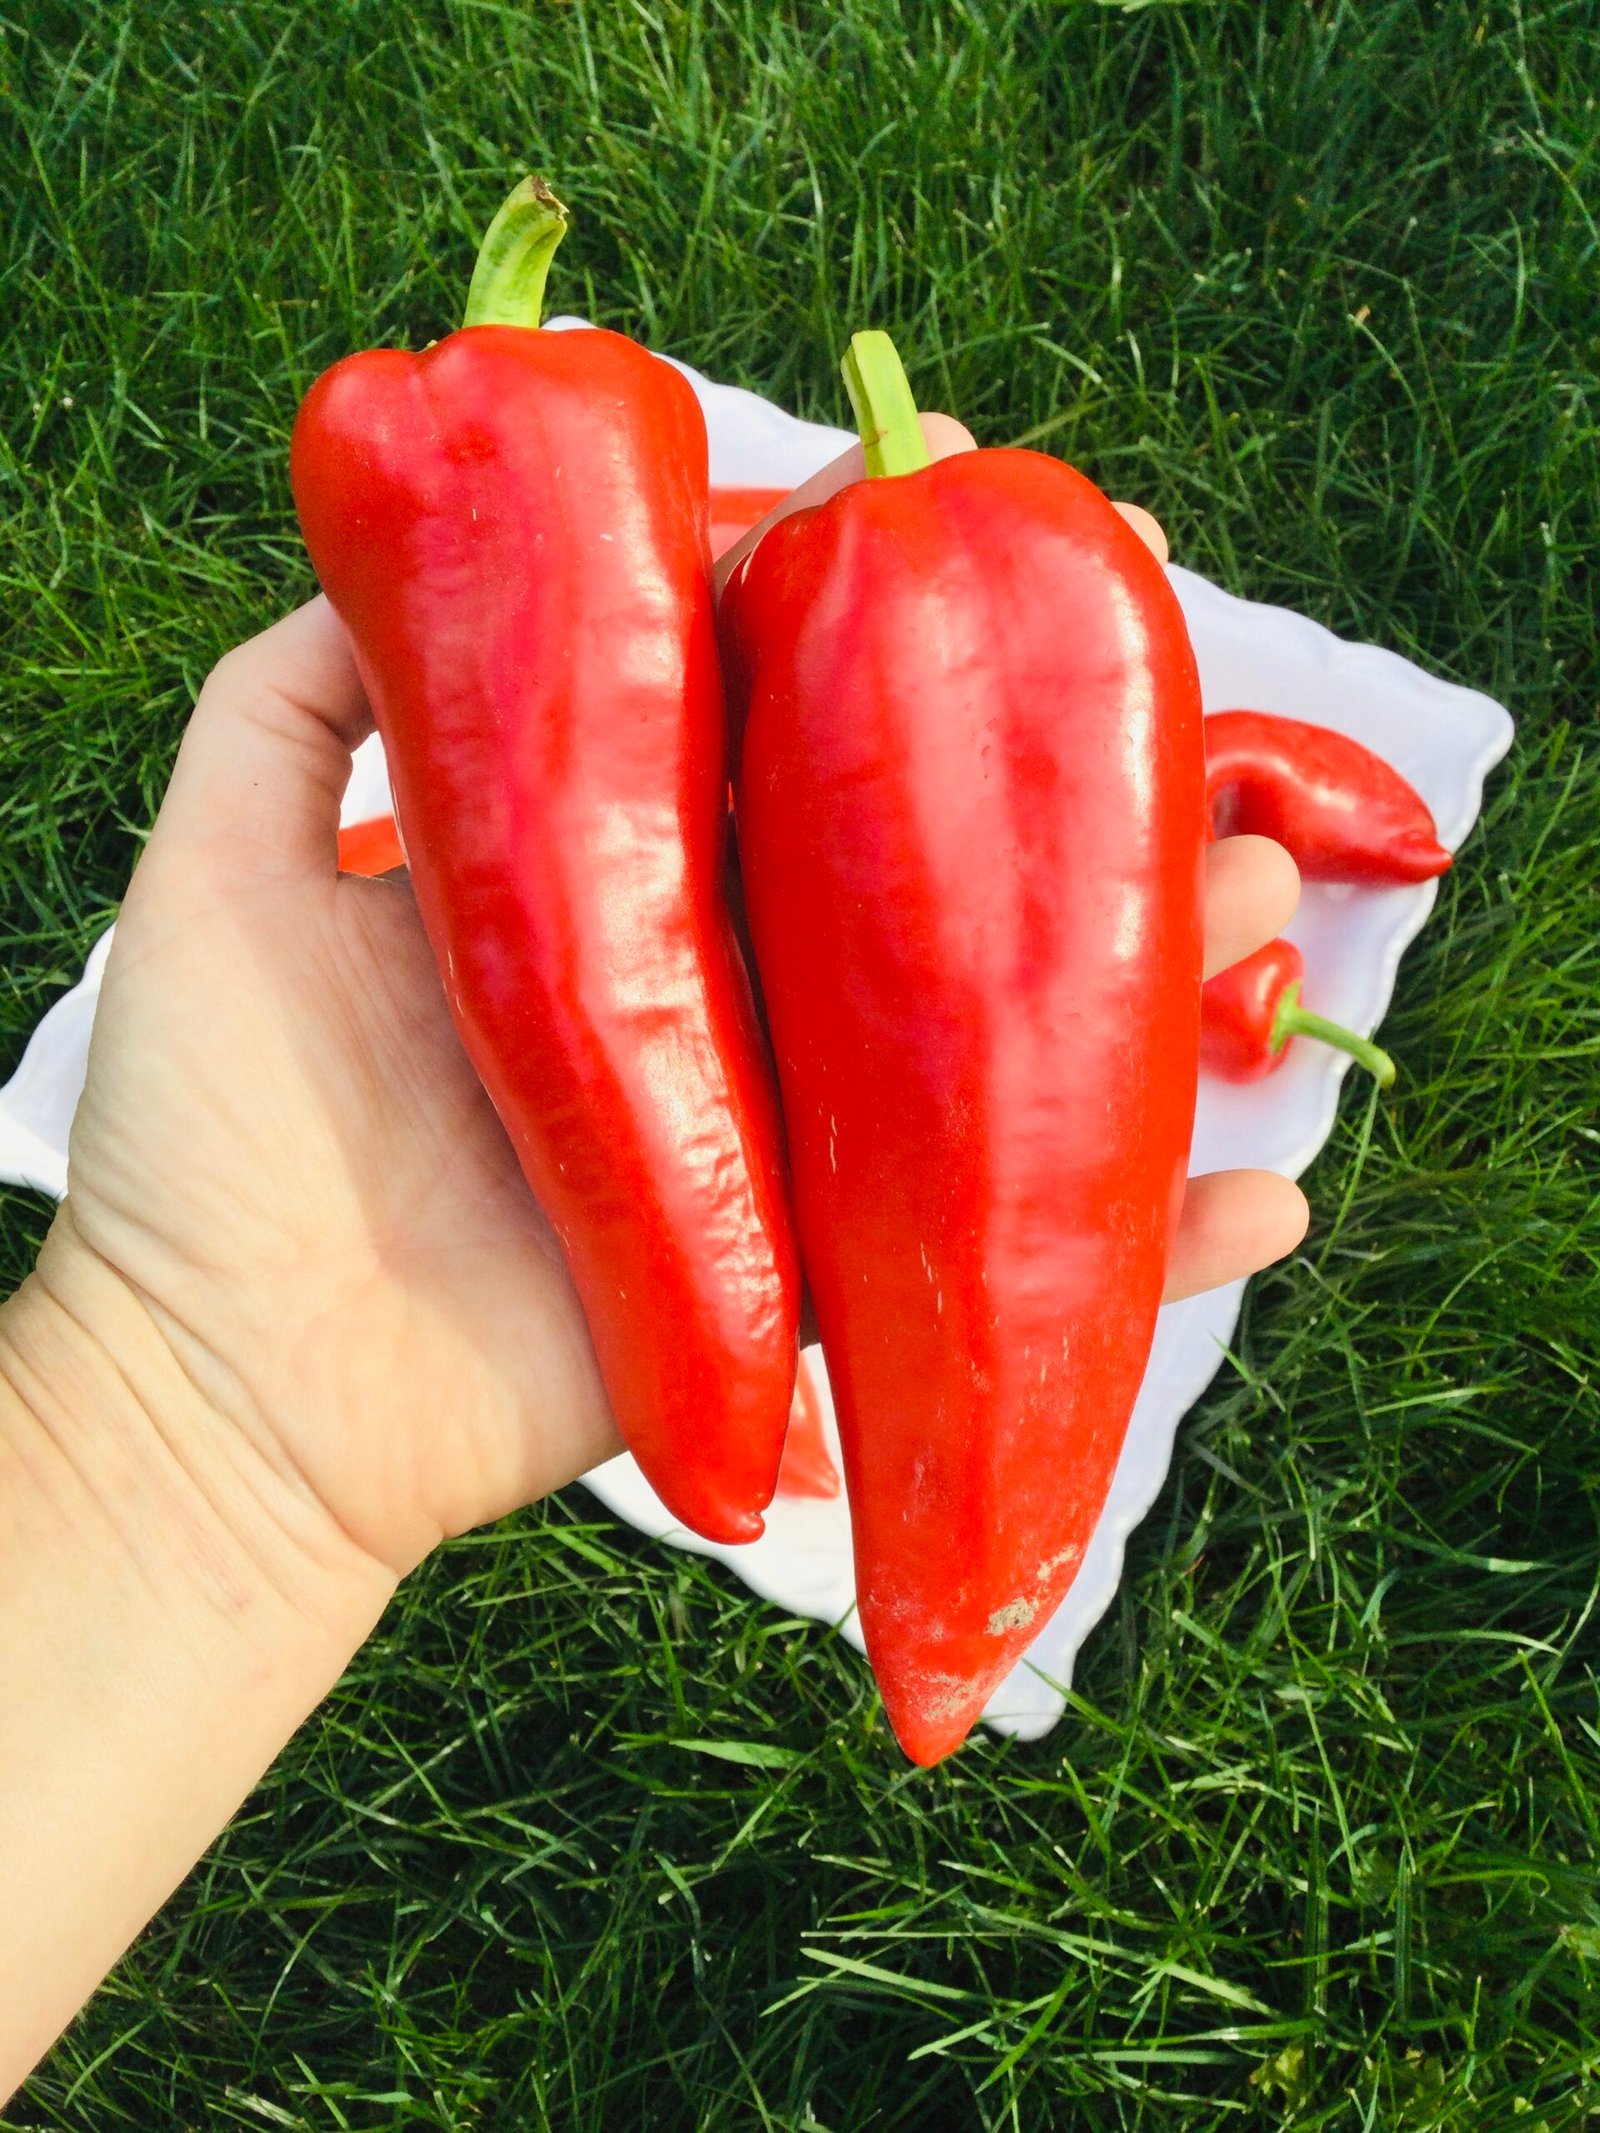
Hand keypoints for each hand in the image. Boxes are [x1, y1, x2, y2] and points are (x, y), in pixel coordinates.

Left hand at [50, 436, 1304, 1585]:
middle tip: (1162, 659)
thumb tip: (398, 551)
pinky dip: (1143, 1243)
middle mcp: (714, 1000)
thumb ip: (296, 703)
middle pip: (915, 870)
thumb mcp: (222, 867)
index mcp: (607, 891)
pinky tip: (1266, 1184)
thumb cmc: (206, 1135)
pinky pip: (997, 1262)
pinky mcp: (813, 1286)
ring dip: (1145, 966)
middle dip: (1051, 770)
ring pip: (991, 1042)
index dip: (870, 615)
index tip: (964, 499)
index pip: (769, 725)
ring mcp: (778, 1144)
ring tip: (1261, 876)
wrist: (231, 1395)